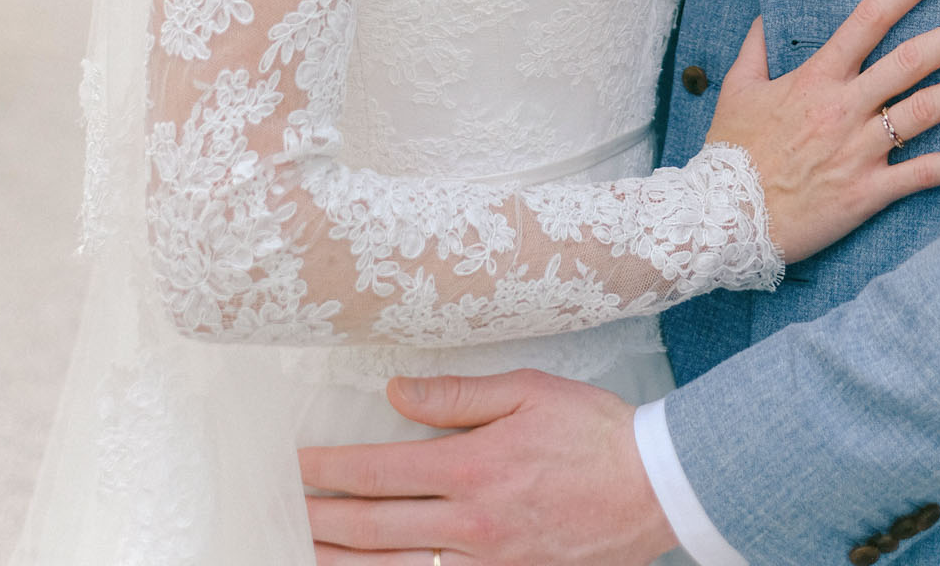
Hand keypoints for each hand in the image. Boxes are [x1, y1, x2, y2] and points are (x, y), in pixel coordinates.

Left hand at [301, 369, 673, 563]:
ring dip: (345, 561)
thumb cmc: (594, 432)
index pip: (379, 472)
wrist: (656, 488)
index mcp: (472, 470)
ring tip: (305, 551)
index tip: (295, 465)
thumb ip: (457, 396)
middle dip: (322, 519)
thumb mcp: (528, 390)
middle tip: (282, 512)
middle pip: (375, 528)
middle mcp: (470, 526)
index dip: (329, 471)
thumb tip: (396, 394)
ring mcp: (488, 565)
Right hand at [706, 0, 939, 262]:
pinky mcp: (869, 192)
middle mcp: (845, 106)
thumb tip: (767, 12)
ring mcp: (860, 149)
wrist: (722, 218)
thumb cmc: (730, 152)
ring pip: (930, 110)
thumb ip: (756, 46)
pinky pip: (928, 172)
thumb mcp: (736, 88)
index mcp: (817, 76)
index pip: (871, 16)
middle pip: (915, 59)